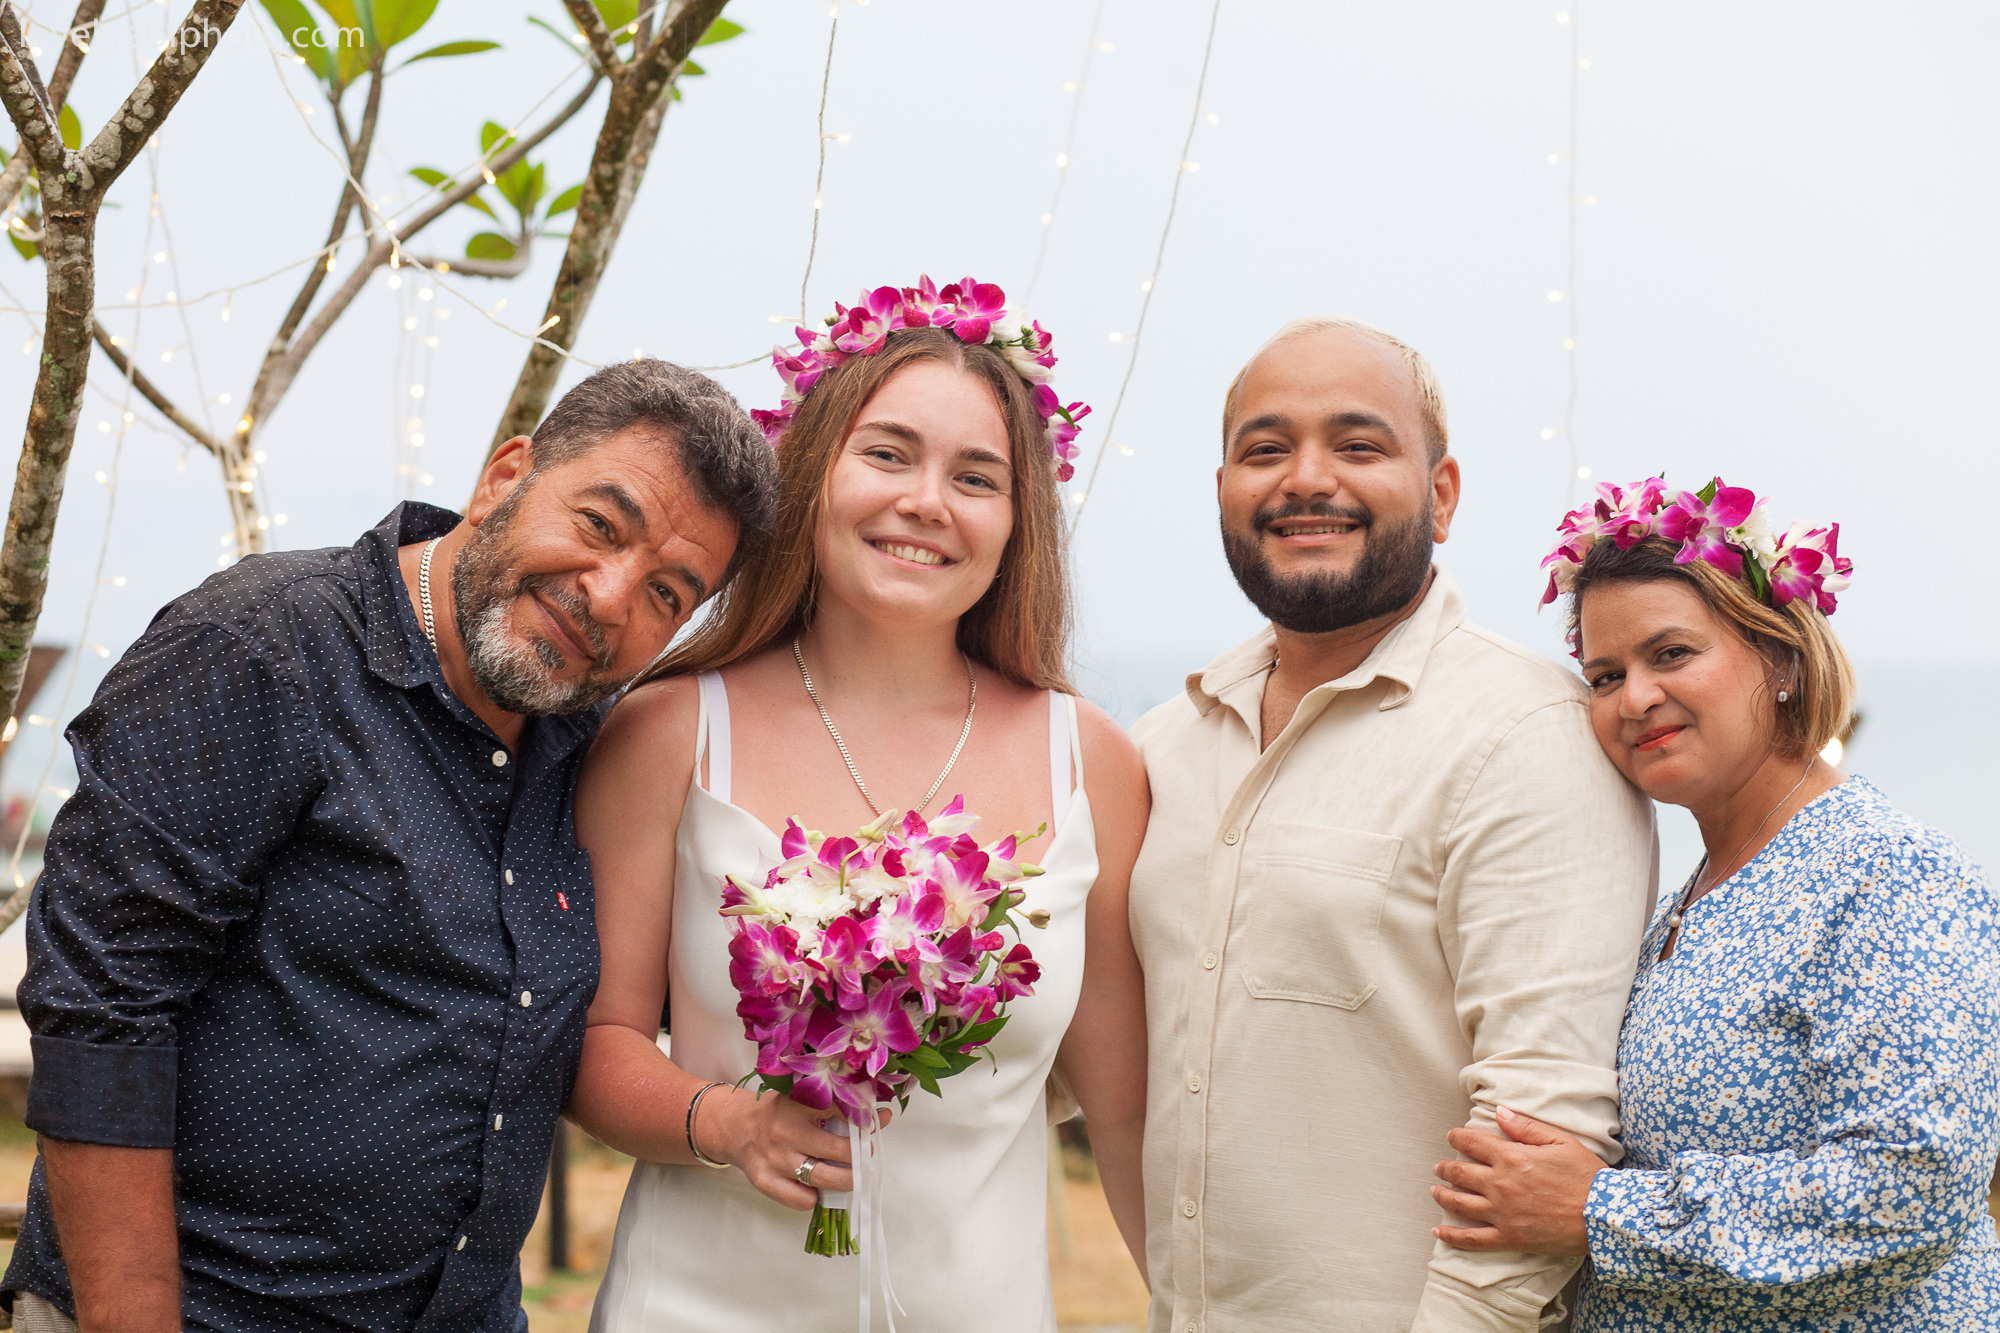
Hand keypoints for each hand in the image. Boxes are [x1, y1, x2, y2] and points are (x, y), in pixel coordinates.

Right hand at [696, 1085, 887, 1211]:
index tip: (879, 1120)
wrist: (733, 1127)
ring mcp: (774, 1159)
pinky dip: (815, 1197)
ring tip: (854, 1176)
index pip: (840, 1112)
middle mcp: (785, 1132)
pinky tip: (817, 1187)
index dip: (864, 1119)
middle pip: (837, 1149)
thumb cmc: (776, 1113)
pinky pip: (802, 1200)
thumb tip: (882, 1116)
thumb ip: (837, 1107)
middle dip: (860, 1154)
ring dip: (846, 1180)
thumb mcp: (802, 1099)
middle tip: (866, 1154)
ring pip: (823, 1177)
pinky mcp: (765, 1182)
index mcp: (796, 1105)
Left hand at [1429, 1106, 1603, 1256]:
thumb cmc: (1586, 1176)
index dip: (1457, 1138)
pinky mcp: (1510, 1238)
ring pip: (1459, 1203)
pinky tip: (1439, 1232)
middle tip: (1439, 1166)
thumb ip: (1525, 1127)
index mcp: (1511, 1158)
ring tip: (1435, 1190)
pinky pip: (1473, 1239)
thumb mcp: (1560, 1142)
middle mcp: (1500, 1185)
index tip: (1452, 1137)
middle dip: (1445, 1167)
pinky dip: (1452, 1236)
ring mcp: (1502, 1213)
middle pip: (1460, 1173)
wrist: (1604, 1216)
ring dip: (1442, 1195)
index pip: (1473, 1143)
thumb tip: (1499, 1112)